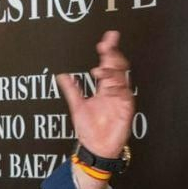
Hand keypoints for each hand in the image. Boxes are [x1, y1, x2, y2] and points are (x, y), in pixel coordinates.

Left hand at [56, 31, 132, 160]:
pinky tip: (106, 83)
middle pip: (118, 66)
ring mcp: (121, 98)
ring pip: (122, 77)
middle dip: (114, 55)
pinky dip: (116, 86)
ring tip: (98, 69)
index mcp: (104, 88)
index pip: (108, 64)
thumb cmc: (89, 130)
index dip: (108, 50)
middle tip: (106, 45)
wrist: (96, 149)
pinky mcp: (126, 108)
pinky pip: (124, 93)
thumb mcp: (77, 106)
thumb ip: (71, 90)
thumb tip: (61, 75)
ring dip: (112, 70)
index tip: (106, 40)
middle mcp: (114, 90)